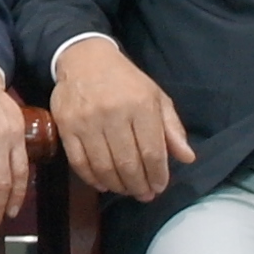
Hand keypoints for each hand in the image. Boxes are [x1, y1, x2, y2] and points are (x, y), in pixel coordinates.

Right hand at [46, 36, 194, 202]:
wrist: (85, 59)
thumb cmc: (126, 81)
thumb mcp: (156, 97)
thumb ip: (172, 128)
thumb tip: (187, 158)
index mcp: (141, 105)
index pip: (152, 151)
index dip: (158, 175)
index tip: (160, 186)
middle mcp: (114, 114)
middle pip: (128, 163)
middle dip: (139, 185)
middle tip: (144, 195)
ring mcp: (87, 121)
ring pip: (104, 166)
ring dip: (118, 185)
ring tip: (126, 190)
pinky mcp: (66, 126)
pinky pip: (79, 162)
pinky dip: (92, 178)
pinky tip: (103, 184)